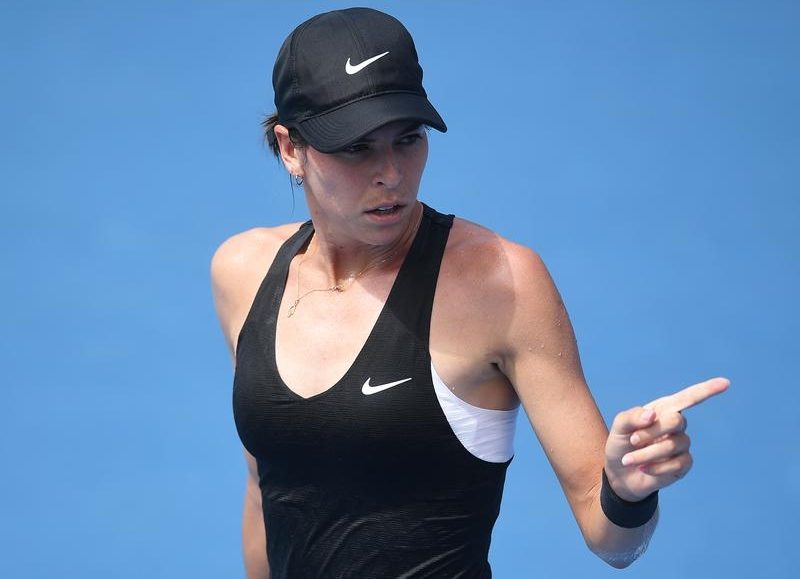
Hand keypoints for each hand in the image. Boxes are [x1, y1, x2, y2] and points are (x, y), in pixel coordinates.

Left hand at [604, 377, 729, 501]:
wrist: (619, 473)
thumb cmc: (621, 444)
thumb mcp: (619, 427)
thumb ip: (632, 416)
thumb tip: (653, 415)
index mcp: (663, 410)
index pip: (688, 398)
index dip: (707, 390)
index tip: (725, 383)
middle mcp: (676, 425)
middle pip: (676, 421)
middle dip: (651, 432)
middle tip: (633, 441)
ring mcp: (681, 444)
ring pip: (672, 445)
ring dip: (646, 454)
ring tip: (629, 459)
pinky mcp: (684, 464)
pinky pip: (677, 464)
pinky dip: (656, 467)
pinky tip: (643, 469)